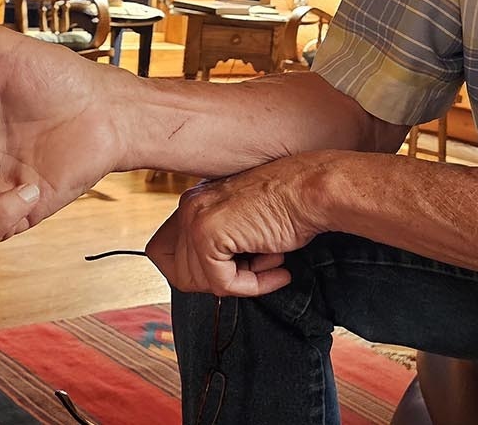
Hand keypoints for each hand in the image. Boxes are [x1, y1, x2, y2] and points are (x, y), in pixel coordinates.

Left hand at [145, 152, 336, 296]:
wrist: (314, 192)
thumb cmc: (292, 206)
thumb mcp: (246, 223)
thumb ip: (221, 242)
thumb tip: (208, 279)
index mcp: (195, 200)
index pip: (164, 251)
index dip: (195, 271)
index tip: (229, 272)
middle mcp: (189, 205)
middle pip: (178, 273)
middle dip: (217, 281)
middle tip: (254, 271)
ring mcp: (196, 219)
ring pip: (198, 282)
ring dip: (239, 282)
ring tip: (271, 264)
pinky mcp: (209, 235)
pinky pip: (222, 284)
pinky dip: (253, 286)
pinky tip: (278, 270)